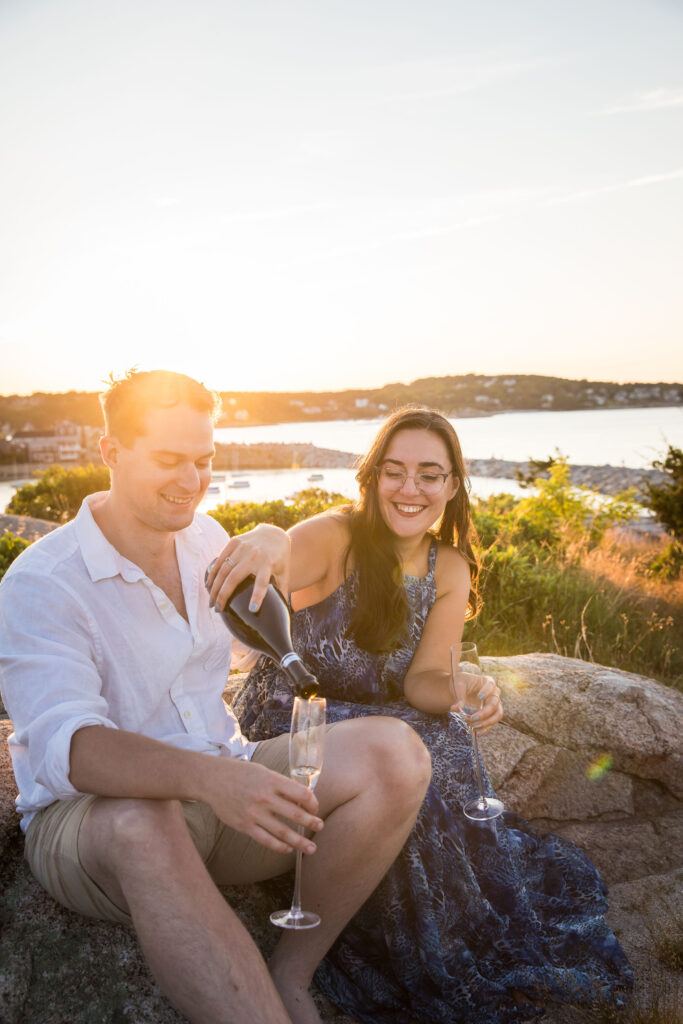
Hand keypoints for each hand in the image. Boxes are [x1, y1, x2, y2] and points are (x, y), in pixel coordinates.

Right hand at [205, 758, 323, 855]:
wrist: (212, 780)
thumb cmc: (241, 774)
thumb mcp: (263, 772)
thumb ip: (280, 785)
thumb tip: (301, 799)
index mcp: (272, 780)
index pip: (301, 794)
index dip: (312, 803)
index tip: (315, 808)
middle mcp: (264, 797)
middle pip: (295, 814)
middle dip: (311, 822)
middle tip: (320, 827)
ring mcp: (254, 813)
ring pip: (282, 831)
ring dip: (299, 842)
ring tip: (311, 848)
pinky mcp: (244, 825)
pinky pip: (266, 840)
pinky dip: (279, 846)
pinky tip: (288, 849)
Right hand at [206, 524, 290, 611]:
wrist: (273, 534)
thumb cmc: (279, 560)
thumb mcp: (283, 574)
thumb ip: (281, 592)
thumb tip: (282, 614)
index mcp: (268, 565)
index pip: (262, 583)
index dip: (257, 596)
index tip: (252, 610)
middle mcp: (254, 556)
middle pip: (234, 578)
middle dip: (223, 595)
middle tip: (217, 609)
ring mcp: (243, 548)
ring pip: (224, 570)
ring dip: (215, 587)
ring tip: (211, 601)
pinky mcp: (234, 542)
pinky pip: (220, 559)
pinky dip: (213, 573)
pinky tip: (209, 584)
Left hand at [450, 673, 502, 734]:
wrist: (460, 690)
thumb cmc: (461, 683)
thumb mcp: (458, 685)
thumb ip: (459, 696)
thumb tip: (455, 708)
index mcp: (487, 682)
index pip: (491, 685)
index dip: (487, 691)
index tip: (479, 696)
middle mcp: (494, 693)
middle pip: (494, 704)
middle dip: (484, 713)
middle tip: (472, 718)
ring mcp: (494, 704)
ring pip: (497, 715)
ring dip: (486, 723)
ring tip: (474, 726)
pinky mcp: (491, 714)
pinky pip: (492, 723)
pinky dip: (485, 729)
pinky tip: (477, 733)